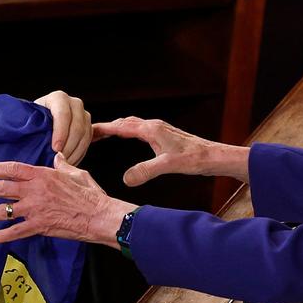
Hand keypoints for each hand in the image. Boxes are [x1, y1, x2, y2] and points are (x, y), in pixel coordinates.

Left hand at [0, 153, 136, 245]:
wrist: (100, 216)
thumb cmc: (91, 194)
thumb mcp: (76, 173)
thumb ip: (63, 165)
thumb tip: (58, 157)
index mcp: (43, 175)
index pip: (12, 169)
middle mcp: (35, 191)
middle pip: (1, 188)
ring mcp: (36, 209)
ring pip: (3, 211)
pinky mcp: (40, 226)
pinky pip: (16, 231)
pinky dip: (1, 236)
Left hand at [33, 90, 91, 164]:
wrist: (35, 122)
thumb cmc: (29, 123)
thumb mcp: (28, 122)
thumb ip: (32, 129)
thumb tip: (34, 142)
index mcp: (58, 98)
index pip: (63, 115)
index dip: (60, 133)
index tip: (55, 149)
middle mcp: (74, 104)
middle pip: (78, 127)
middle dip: (69, 147)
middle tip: (59, 162)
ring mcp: (84, 115)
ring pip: (86, 136)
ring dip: (76, 153)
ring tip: (63, 165)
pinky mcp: (88, 127)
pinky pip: (95, 136)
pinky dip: (93, 142)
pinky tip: (99, 140)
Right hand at [93, 117, 249, 185]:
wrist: (215, 156)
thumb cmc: (195, 158)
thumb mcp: (168, 165)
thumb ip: (146, 171)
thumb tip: (125, 180)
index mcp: (151, 130)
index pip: (121, 127)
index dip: (103, 129)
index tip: (87, 130)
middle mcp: (154, 126)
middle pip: (124, 123)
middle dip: (107, 127)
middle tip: (89, 133)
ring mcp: (160, 130)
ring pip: (133, 125)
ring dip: (117, 128)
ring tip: (104, 134)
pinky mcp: (165, 136)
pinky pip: (140, 130)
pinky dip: (128, 132)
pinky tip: (129, 139)